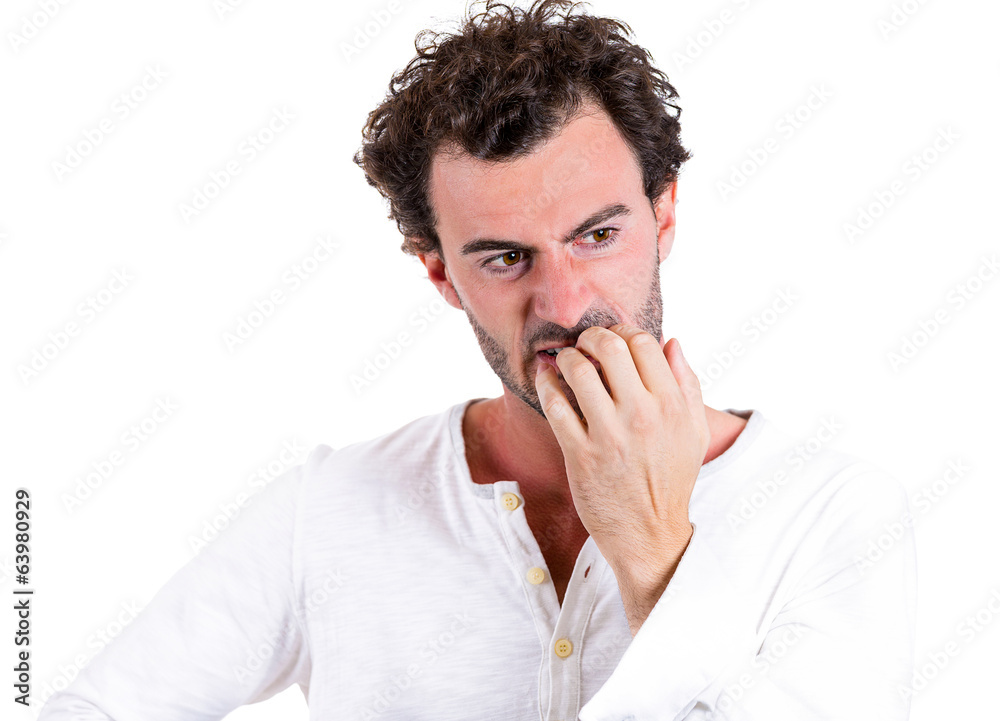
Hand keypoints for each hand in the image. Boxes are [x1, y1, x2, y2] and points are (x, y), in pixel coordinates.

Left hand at [534, 325, 709, 631]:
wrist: (649, 534)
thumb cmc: (671, 478)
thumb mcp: (694, 431)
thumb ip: (687, 383)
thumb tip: (671, 341)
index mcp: (672, 405)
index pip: (643, 342)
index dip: (622, 331)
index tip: (611, 338)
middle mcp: (643, 415)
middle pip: (609, 348)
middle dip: (590, 337)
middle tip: (583, 344)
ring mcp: (610, 435)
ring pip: (579, 371)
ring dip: (565, 358)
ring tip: (563, 361)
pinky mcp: (581, 455)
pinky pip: (556, 406)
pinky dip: (545, 384)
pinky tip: (545, 380)